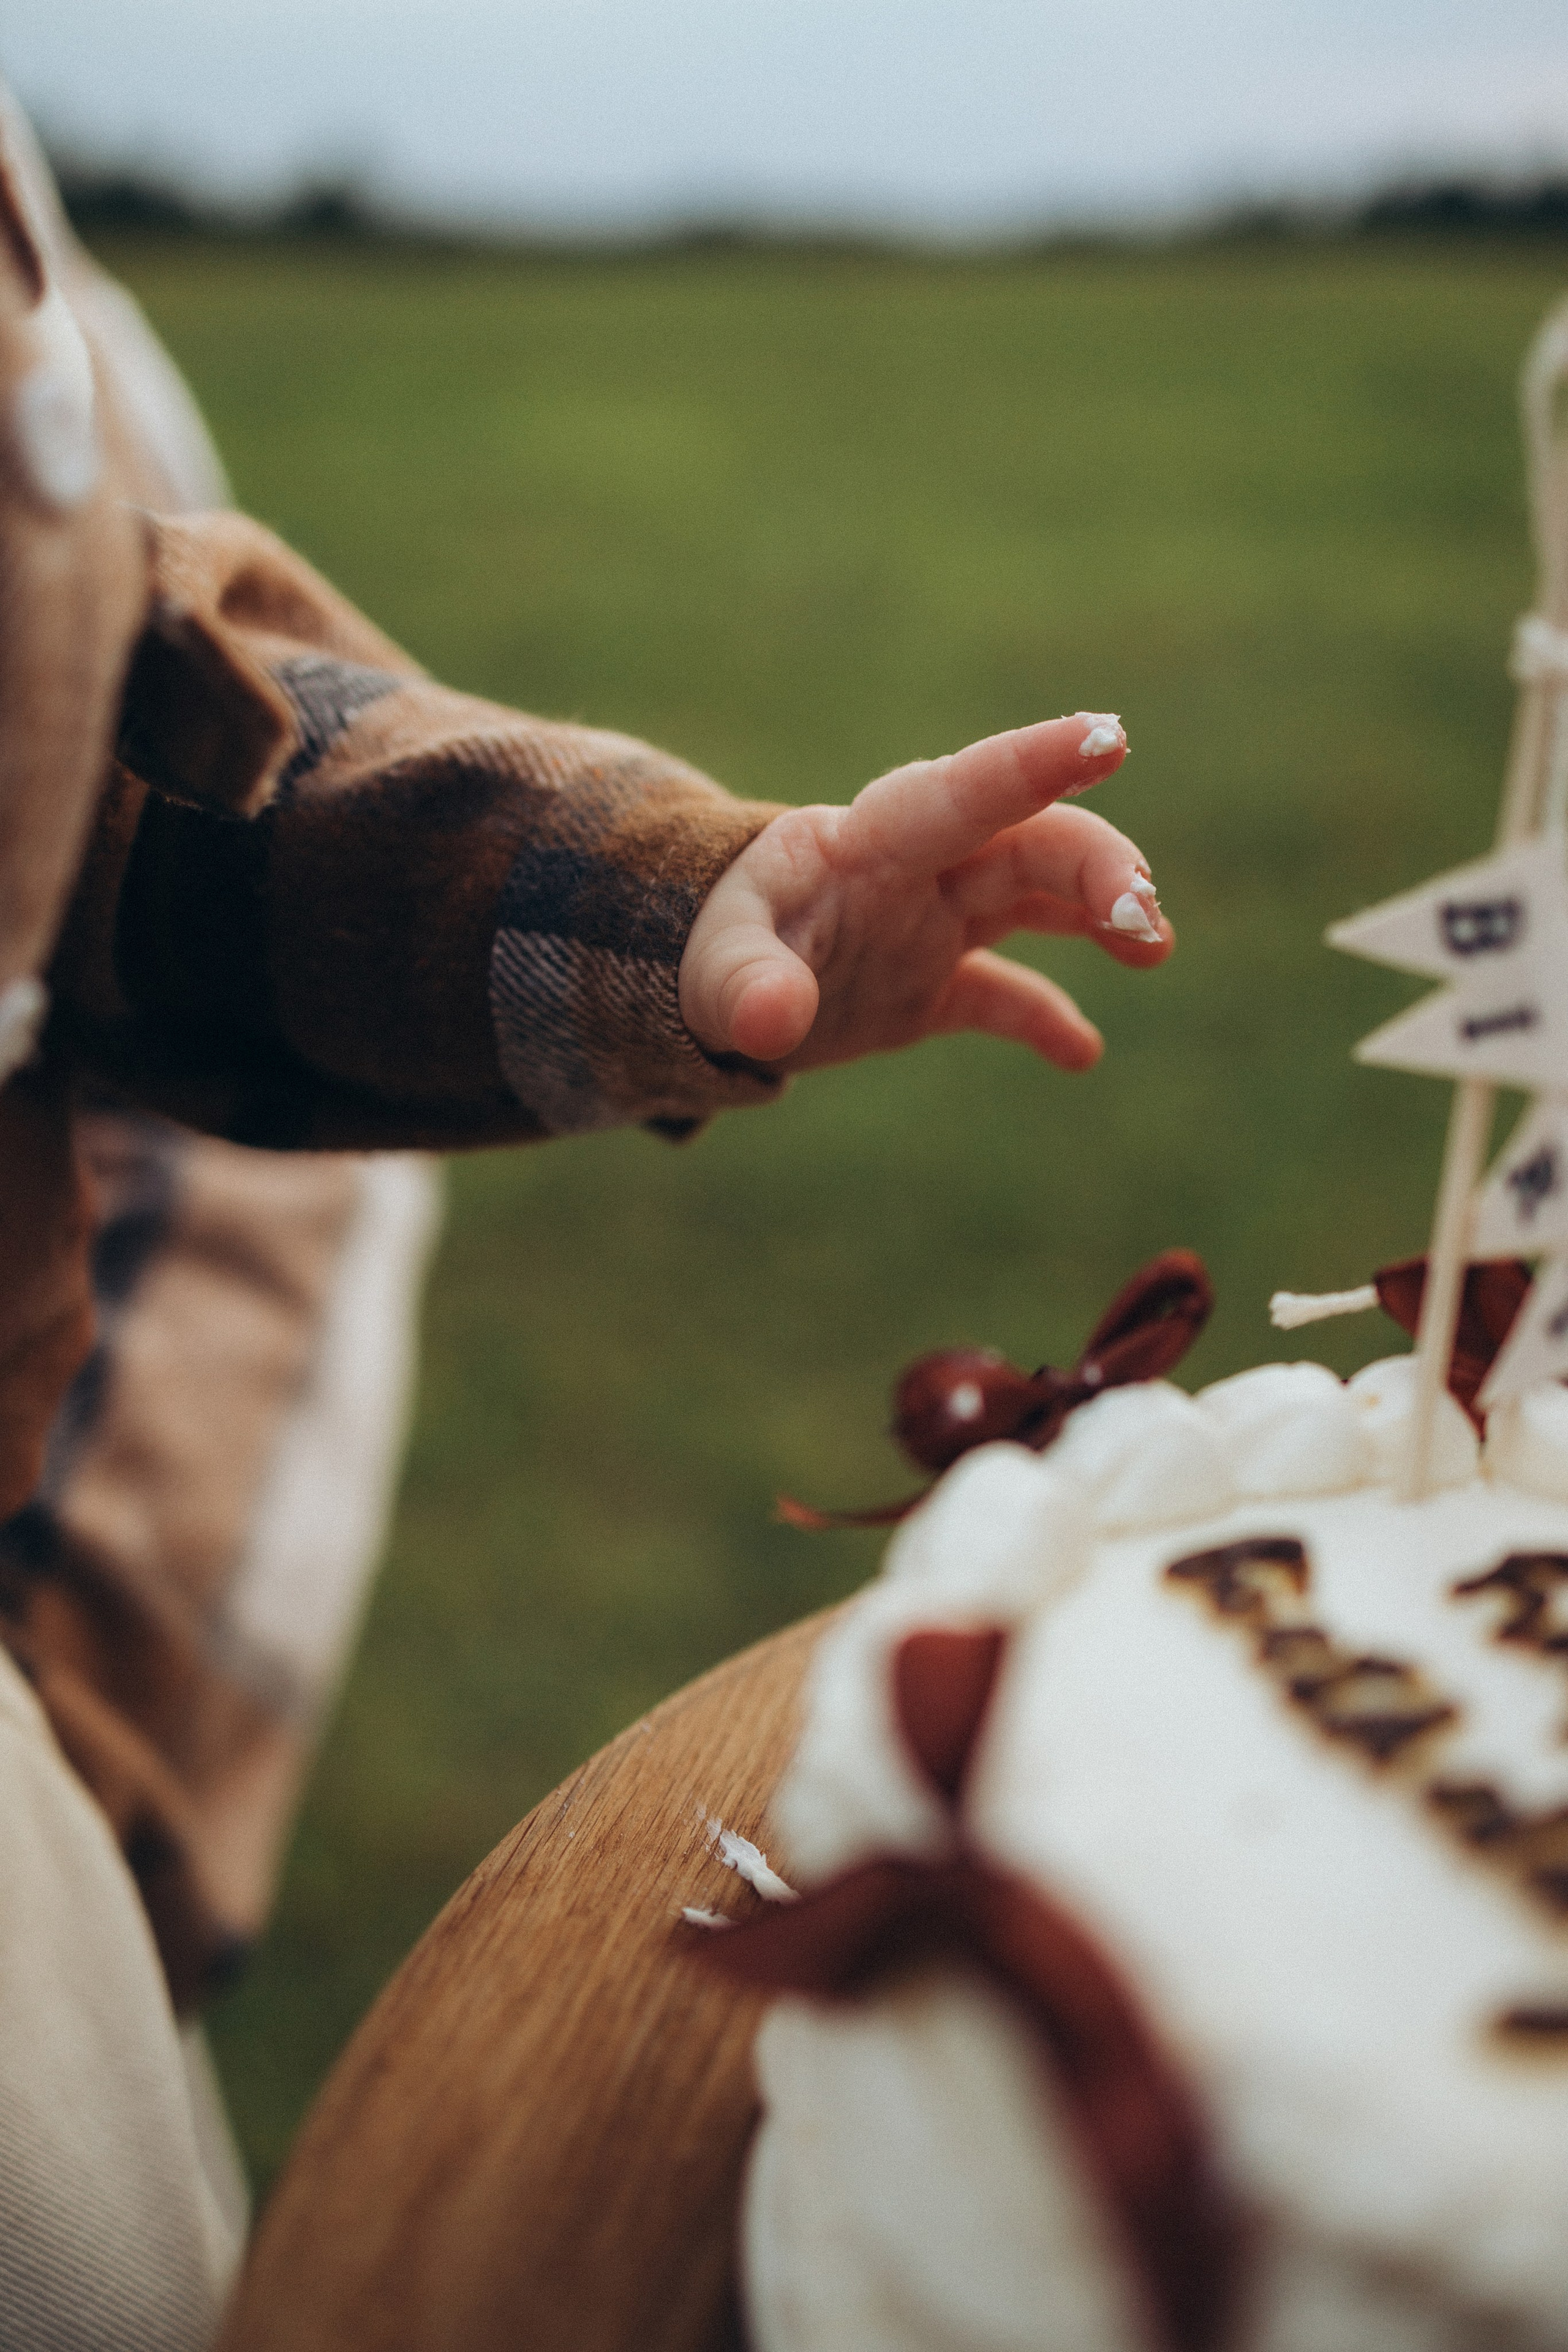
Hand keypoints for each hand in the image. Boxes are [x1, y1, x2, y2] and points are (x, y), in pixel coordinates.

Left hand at [678, 713, 1169, 1074]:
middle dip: (1095, 866)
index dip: (1031, 764)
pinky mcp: (929, 985)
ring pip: (1035, 897)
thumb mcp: (709, 968)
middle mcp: (914, 872)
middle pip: (1026, 844)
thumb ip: (743, 984)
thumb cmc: (701, 946)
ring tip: (1153, 947)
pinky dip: (1044, 1020)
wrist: (694, 974)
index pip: (959, 792)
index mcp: (866, 844)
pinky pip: (1002, 996)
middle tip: (1144, 918)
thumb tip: (770, 1024)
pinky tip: (1080, 1054)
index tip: (1106, 738)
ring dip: (1099, 912)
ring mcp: (929, 925)